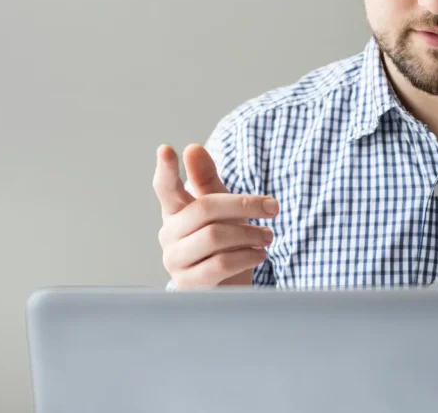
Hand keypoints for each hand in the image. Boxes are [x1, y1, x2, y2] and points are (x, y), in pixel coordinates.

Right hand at [153, 143, 277, 287]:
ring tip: (268, 236)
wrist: (229, 288)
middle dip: (244, 206)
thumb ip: (207, 180)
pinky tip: (259, 254)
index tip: (165, 149)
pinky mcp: (189, 284)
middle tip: (273, 208)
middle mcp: (168, 234)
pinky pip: (221, 264)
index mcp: (175, 211)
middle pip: (204, 208)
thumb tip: (193, 148)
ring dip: (250, 234)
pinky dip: (247, 256)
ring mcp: (175, 260)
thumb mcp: (222, 208)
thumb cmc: (225, 243)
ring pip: (214, 236)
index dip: (165, 170)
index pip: (165, 188)